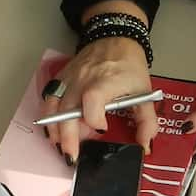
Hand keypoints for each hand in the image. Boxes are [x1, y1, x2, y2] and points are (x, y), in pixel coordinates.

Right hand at [39, 38, 153, 161]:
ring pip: (53, 107)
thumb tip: (145, 146)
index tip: (103, 129)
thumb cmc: (130, 65)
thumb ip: (147, 121)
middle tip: (71, 157)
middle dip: (67, 137)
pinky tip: (53, 129)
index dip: (94, 121)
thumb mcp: (144, 92)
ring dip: (54, 129)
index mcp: (105, 82)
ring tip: (59, 145)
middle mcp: (83, 80)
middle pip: (67, 111)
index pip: (92, 103)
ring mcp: (69, 79)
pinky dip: (48, 116)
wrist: (114, 38)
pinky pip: (49, 98)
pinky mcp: (61, 78)